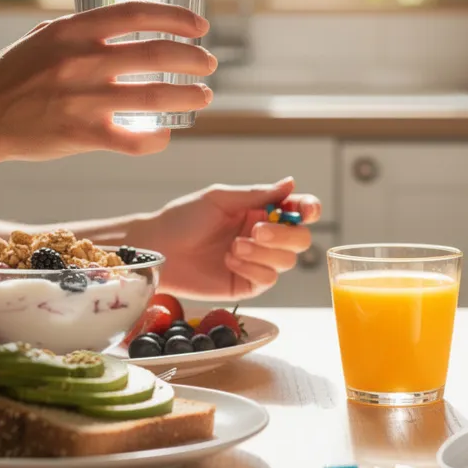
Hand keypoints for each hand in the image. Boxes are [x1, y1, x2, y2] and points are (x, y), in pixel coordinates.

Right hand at [0, 0, 215, 164]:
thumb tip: (121, 21)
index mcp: (72, 30)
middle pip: (156, 53)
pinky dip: (156, 139)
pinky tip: (165, 135)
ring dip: (188, 95)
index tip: (199, 27)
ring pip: (154, 96)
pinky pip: (133, 139)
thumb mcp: (42, 38)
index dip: (175, 18)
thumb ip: (81, 30)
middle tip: (209, 64)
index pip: (136, 13)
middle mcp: (80, 60)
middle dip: (193, 59)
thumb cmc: (12, 75)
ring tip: (204, 96)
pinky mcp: (80, 133)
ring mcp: (81, 98)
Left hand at [128, 177, 322, 299]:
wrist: (158, 249)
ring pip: (287, 261)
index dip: (308, 210)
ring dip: (263, 253)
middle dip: (284, 235)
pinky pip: (268, 279)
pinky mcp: (245, 284)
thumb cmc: (183, 218)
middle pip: (300, 239)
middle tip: (257, 230)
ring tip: (233, 247)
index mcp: (259, 211)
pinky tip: (230, 261)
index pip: (297, 211)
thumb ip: (257, 194)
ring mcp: (256, 262)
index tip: (305, 210)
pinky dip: (253, 269)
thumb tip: (291, 183)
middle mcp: (262, 237)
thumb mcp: (220, 198)